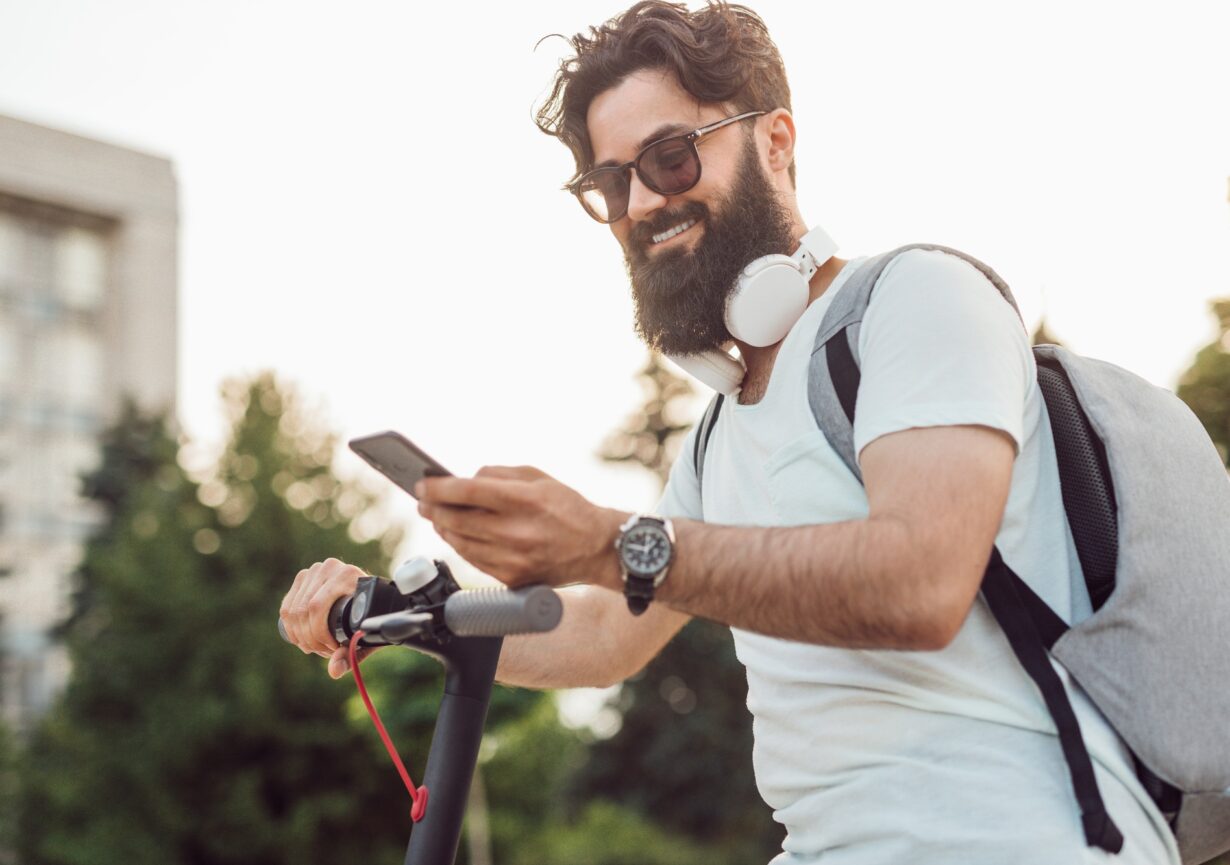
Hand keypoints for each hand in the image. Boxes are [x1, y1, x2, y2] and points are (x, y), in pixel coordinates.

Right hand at [280, 557, 379, 678]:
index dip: (318, 634)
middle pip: (303, 610)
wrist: (375, 598)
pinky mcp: (303, 578)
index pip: (316, 607)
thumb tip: (334, 670)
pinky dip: (291, 628)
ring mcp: (314, 570)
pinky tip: (302, 638)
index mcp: (347, 574)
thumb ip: (352, 655)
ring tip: (316, 646)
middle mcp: (329, 567)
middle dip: (310, 638)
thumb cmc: (372, 617)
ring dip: (300, 635)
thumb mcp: (367, 637)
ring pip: (293, 610)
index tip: (332, 649)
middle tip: (324, 651)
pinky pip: (287, 607)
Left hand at [416, 466, 626, 589]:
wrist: (597, 548)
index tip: (422, 484)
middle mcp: (517, 531)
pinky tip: (458, 535)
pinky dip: (461, 546)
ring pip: (461, 543)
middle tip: (423, 501)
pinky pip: (474, 561)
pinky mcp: (512, 579)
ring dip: (443, 528)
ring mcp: (514, 559)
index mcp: (525, 500)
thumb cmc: (567, 508)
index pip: (468, 491)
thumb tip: (464, 480)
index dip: (439, 488)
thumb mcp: (539, 478)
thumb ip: (499, 474)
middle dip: (433, 508)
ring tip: (438, 517)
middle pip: (458, 519)